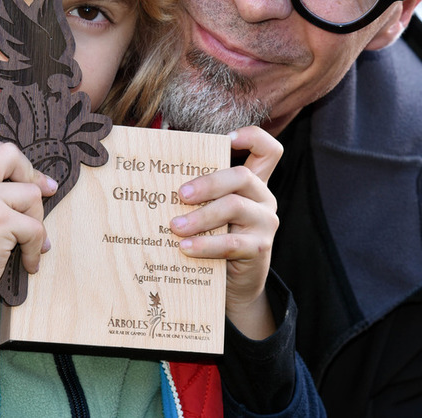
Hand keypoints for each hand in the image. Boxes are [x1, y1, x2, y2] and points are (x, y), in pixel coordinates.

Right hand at [0, 130, 56, 339]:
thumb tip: (36, 180)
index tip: (12, 172)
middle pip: (11, 153)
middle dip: (31, 175)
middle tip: (40, 194)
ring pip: (32, 194)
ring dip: (36, 220)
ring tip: (28, 240)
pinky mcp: (0, 222)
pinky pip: (36, 228)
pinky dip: (37, 248)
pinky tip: (28, 261)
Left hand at [169, 126, 281, 339]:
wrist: (234, 284)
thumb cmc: (214, 238)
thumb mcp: (210, 211)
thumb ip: (197, 193)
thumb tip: (153, 177)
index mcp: (252, 183)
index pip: (267, 150)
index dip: (252, 137)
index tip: (226, 138)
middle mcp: (263, 198)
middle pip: (243, 175)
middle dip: (208, 182)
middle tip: (180, 194)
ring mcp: (264, 223)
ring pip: (235, 207)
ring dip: (201, 216)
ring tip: (175, 226)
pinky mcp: (259, 248)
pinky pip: (232, 242)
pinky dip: (205, 244)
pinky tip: (185, 248)